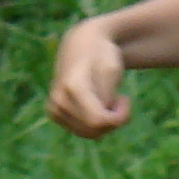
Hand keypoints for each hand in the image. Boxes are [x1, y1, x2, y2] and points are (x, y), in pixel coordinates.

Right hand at [46, 20, 132, 138]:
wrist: (80, 44)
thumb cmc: (101, 55)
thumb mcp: (112, 71)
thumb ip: (107, 98)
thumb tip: (98, 123)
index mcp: (73, 86)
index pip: (99, 120)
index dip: (119, 117)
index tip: (125, 98)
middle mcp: (59, 99)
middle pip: (95, 129)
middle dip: (113, 118)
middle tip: (118, 97)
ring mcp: (54, 107)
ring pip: (89, 133)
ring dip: (104, 121)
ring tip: (107, 99)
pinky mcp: (54, 113)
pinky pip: (81, 131)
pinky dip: (94, 122)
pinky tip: (96, 104)